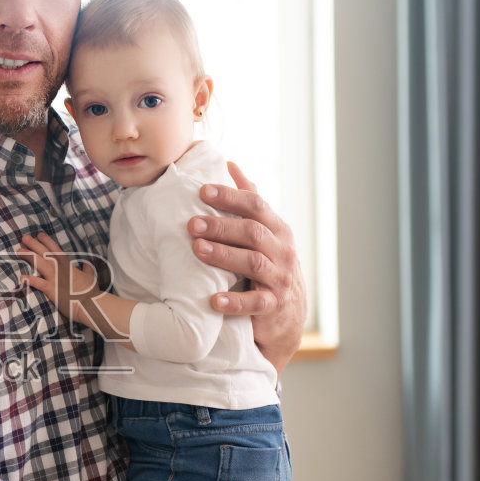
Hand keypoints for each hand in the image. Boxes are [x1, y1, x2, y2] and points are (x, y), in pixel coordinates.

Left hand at [18, 233, 101, 327]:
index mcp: (69, 266)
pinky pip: (38, 283)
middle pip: (45, 253)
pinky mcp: (52, 290)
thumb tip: (88, 263)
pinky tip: (21, 277)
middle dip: (34, 244)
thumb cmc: (91, 293)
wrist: (91, 305)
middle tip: (24, 237)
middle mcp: (61, 269)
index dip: (47, 241)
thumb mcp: (91, 277)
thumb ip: (88, 269)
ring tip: (19, 251)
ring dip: (29, 256)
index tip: (39, 234)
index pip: (56, 250)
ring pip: (40, 263)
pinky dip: (29, 280)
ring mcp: (56, 279)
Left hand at [188, 162, 306, 371]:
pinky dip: (234, 301)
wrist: (288, 316)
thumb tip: (231, 164)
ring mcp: (280, 278)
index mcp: (278, 229)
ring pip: (253, 262)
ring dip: (223, 255)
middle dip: (221, 226)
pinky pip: (255, 303)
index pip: (256, 205)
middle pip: (252, 232)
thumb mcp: (264, 233)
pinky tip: (214, 300)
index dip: (230, 196)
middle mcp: (283, 251)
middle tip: (191, 223)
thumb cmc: (269, 266)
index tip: (203, 191)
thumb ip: (248, 201)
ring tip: (197, 249)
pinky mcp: (273, 305)